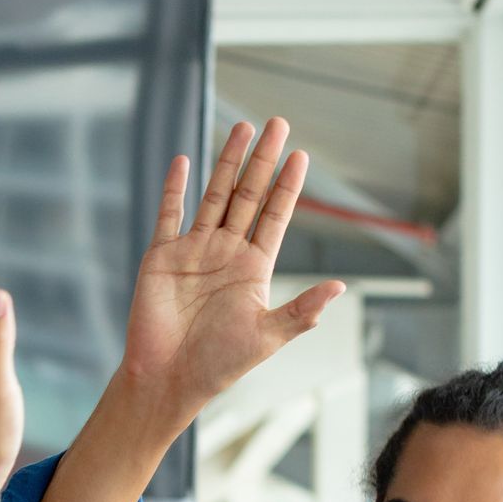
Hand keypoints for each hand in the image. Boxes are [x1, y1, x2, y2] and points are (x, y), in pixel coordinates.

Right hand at [118, 119, 343, 427]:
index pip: (276, 216)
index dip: (289, 186)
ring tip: (243, 128)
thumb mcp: (267, 336)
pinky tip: (185, 161)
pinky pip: (170, 213)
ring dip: (228, 162)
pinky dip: (176, 187)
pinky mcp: (162, 255)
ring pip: (214, 195)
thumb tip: (340, 288)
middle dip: (264, 160)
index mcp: (254, 268)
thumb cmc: (218, 364)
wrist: (167, 378)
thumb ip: (301, 311)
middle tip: (278, 123)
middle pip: (249, 195)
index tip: (301, 156)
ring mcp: (194, 250)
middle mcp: (226, 252)